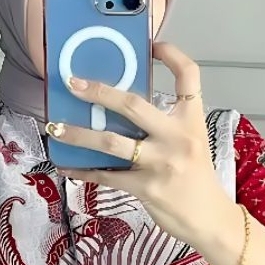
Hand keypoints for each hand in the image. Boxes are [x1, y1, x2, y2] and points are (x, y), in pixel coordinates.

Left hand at [48, 42, 235, 250]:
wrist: (209, 219)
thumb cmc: (196, 179)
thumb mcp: (190, 142)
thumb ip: (164, 125)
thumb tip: (120, 110)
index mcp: (191, 121)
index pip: (189, 76)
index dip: (172, 55)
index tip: (151, 45)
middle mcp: (177, 138)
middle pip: (133, 105)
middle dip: (98, 91)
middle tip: (73, 83)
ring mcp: (161, 163)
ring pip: (110, 142)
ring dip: (78, 134)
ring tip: (55, 127)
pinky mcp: (146, 187)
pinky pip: (106, 176)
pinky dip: (83, 170)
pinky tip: (66, 166)